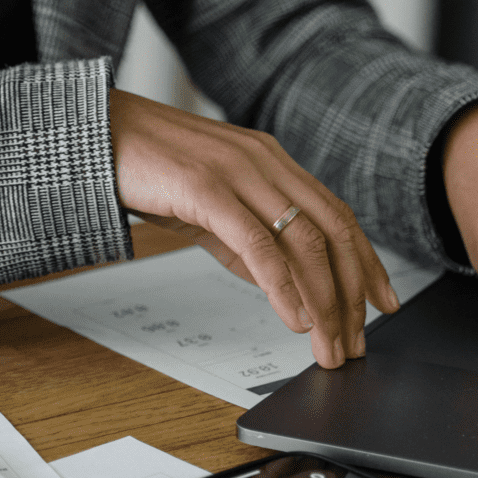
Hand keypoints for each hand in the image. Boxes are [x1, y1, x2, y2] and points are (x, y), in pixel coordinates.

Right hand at [108, 89, 398, 367]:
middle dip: (353, 291)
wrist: (94, 134)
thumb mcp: (212, 206)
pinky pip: (258, 244)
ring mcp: (239, 172)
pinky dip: (283, 286)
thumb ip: (247, 240)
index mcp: (273, 162)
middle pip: (332, 230)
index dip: (366, 261)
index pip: (337, 214)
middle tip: (359, 340)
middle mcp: (266, 162)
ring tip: (329, 343)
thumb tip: (280, 285)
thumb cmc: (150, 166)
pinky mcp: (207, 189)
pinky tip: (294, 317)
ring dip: (325, 300)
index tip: (383, 302)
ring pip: (304, 240)